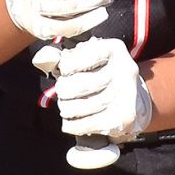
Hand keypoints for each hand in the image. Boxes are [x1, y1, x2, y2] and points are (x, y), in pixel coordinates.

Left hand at [34, 36, 152, 143]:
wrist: (130, 96)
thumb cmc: (99, 73)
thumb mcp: (86, 58)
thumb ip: (64, 57)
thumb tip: (44, 60)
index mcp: (114, 49)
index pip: (87, 54)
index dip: (69, 64)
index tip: (63, 70)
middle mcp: (125, 69)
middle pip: (88, 83)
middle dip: (66, 90)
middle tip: (61, 91)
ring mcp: (127, 95)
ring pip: (89, 105)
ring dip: (69, 108)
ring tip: (64, 107)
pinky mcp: (124, 116)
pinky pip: (92, 123)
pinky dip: (74, 125)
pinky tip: (68, 123)